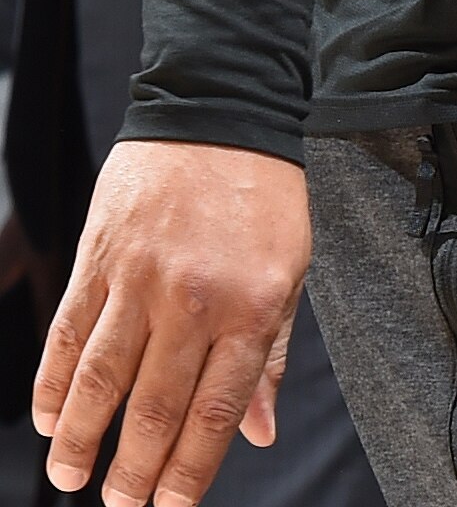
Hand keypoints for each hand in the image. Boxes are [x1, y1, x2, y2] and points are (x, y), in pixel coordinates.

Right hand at [32, 140, 308, 506]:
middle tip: (121, 504)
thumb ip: (272, 354)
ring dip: (79, 439)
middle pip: (155, 408)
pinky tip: (47, 416)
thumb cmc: (263, 194)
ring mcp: (142, 277)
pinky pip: (69, 331)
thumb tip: (261, 434)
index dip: (190, 471)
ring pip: (101, 379)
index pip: (217, 411)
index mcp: (252, 305)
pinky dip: (52, 381)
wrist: (220, 108)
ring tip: (71, 477)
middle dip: (134, 470)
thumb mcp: (291, 267)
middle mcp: (195, 298)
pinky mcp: (100, 255)